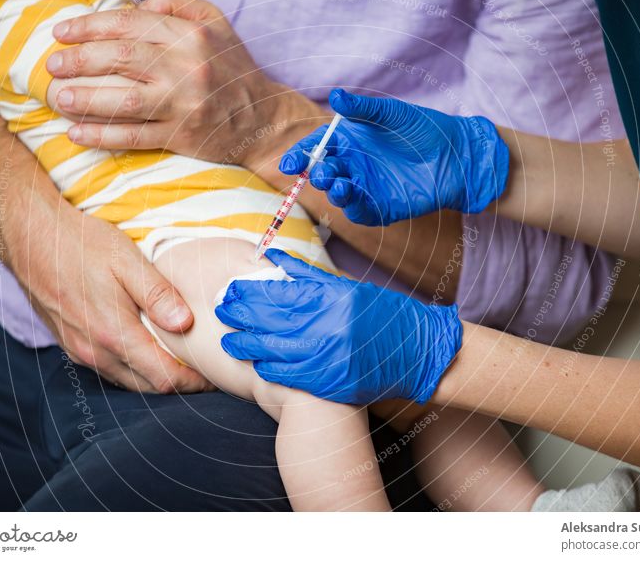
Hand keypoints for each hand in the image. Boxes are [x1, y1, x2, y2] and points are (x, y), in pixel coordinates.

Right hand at [11, 196, 211, 393]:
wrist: (30, 236)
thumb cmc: (80, 243)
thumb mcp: (126, 259)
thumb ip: (158, 294)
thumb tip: (186, 323)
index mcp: (114, 334)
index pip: (164, 378)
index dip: (193, 382)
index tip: (214, 376)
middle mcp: (95, 351)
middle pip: (148, 386)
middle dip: (179, 383)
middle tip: (203, 369)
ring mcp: (79, 351)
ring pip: (128, 380)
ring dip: (155, 377)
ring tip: (180, 360)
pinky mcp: (70, 344)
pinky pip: (109, 369)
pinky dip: (133, 368)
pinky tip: (146, 348)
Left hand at [45, 0, 287, 165]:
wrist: (264, 119)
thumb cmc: (232, 69)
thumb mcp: (215, 24)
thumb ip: (177, 3)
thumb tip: (137, 0)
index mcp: (191, 34)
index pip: (130, 24)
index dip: (89, 27)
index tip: (62, 34)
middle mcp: (188, 67)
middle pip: (121, 59)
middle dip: (79, 60)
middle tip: (53, 66)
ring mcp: (185, 104)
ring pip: (124, 100)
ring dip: (85, 99)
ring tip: (58, 98)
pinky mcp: (183, 136)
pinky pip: (136, 136)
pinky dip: (103, 136)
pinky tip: (77, 134)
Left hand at [214, 250, 461, 403]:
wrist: (419, 352)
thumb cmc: (384, 315)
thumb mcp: (349, 288)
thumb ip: (309, 276)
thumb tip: (273, 256)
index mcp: (329, 299)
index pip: (277, 293)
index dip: (248, 293)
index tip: (229, 291)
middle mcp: (324, 327)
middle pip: (268, 321)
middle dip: (240, 317)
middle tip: (220, 312)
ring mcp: (326, 357)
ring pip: (272, 351)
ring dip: (246, 346)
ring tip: (229, 342)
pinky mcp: (329, 382)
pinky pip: (289, 376)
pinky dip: (269, 369)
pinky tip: (257, 364)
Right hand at [280, 89, 509, 225]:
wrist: (456, 155)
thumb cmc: (424, 129)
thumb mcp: (392, 113)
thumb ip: (363, 108)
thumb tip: (335, 95)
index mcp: (348, 141)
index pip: (316, 148)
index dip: (300, 156)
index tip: (289, 163)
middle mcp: (352, 165)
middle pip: (323, 172)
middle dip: (317, 174)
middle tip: (321, 172)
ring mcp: (365, 187)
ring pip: (339, 194)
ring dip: (333, 191)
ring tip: (339, 184)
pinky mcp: (381, 208)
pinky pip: (360, 212)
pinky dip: (353, 208)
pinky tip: (353, 198)